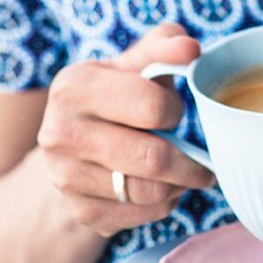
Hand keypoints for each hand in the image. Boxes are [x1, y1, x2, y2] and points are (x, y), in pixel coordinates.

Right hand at [38, 23, 213, 236]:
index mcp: (74, 88)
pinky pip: (142, 216)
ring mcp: (65, 178)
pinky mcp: (79, 211)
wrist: (72, 142)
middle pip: (154, 159)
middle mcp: (60, 134)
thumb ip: (164, 46)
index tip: (174, 112)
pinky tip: (160, 189)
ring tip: (182, 172)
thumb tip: (190, 47)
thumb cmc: (115, 96)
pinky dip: (163, 205)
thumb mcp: (134, 64)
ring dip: (179, 185)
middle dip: (190, 160)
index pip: (154, 108)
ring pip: (151, 192)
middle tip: (202, 160)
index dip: (176, 111)